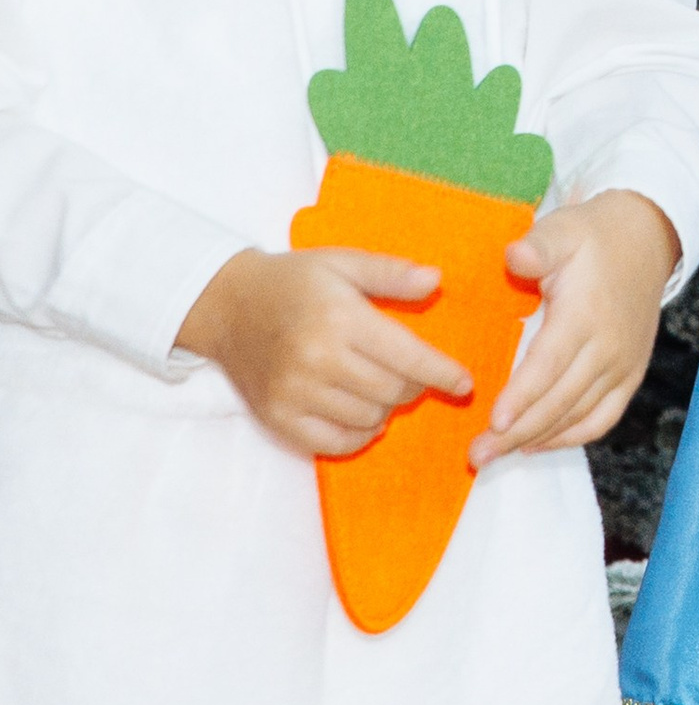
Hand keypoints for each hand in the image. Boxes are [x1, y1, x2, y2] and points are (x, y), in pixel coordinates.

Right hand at [177, 245, 473, 459]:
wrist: (228, 307)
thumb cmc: (295, 281)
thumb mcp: (344, 262)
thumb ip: (392, 273)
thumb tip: (436, 282)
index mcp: (339, 319)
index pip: (407, 357)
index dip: (442, 373)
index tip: (465, 382)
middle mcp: (316, 361)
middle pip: (392, 391)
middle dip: (416, 386)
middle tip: (415, 373)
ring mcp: (293, 395)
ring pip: (368, 418)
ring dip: (388, 407)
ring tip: (384, 386)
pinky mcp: (276, 419)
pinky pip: (334, 443)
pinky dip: (359, 433)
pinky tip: (364, 412)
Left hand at [467, 190, 679, 470]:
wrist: (647, 240)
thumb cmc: (594, 236)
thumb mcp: (564, 229)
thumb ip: (539, 246)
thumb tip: (515, 255)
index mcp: (587, 313)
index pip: (550, 364)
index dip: (522, 397)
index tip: (493, 422)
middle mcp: (609, 346)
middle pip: (560, 401)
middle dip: (517, 432)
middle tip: (477, 454)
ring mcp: (623, 364)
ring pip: (578, 416)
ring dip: (537, 440)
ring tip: (496, 456)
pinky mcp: (631, 375)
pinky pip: (603, 418)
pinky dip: (572, 437)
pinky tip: (537, 445)